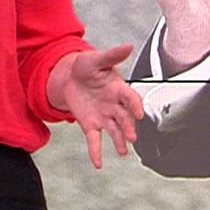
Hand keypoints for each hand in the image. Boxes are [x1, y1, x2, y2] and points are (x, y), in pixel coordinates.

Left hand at [48, 45, 146, 168]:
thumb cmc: (87, 67)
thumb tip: (128, 45)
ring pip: (114, 131)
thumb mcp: (97, 59)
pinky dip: (96, 152)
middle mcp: (114, 106)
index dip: (135, 105)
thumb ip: (112, 55)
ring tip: (123, 152)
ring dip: (119, 141)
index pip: (130, 98)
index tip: (139, 113)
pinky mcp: (91, 125)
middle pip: (124, 118)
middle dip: (129, 128)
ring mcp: (104, 117)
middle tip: (132, 137)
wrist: (70, 77)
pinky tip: (98, 163)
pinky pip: (95, 141)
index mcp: (118, 89)